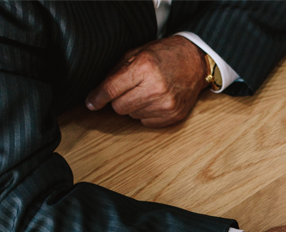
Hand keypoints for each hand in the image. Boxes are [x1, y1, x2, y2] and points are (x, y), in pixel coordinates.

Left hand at [85, 36, 206, 127]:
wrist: (195, 62)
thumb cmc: (164, 55)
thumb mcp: (137, 54)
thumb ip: (116, 72)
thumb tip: (97, 94)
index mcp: (144, 67)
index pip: (111, 90)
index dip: (97, 98)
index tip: (91, 103)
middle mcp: (156, 88)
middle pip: (119, 107)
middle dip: (119, 100)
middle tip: (129, 90)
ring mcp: (167, 104)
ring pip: (132, 116)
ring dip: (134, 106)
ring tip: (147, 92)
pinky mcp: (174, 115)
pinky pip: (146, 123)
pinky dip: (147, 113)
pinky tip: (156, 101)